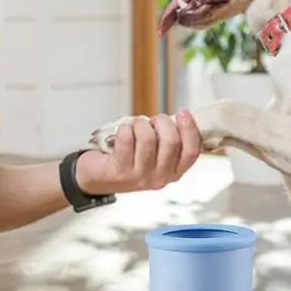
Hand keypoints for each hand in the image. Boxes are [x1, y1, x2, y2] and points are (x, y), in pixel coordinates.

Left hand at [76, 112, 201, 194]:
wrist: (99, 177)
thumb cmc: (132, 160)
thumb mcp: (158, 156)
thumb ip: (172, 141)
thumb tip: (184, 118)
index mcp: (174, 172)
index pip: (192, 152)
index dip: (190, 129)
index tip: (183, 113)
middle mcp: (160, 178)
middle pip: (171, 142)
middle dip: (162, 122)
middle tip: (153, 120)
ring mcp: (140, 176)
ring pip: (148, 138)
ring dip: (141, 124)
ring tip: (136, 126)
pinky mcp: (120, 171)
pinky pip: (126, 139)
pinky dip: (125, 128)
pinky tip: (122, 133)